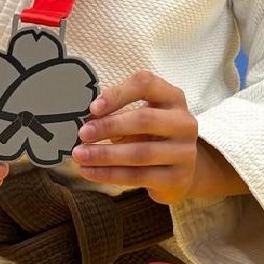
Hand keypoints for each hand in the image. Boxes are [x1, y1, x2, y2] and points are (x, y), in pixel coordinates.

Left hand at [72, 70, 197, 204]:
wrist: (182, 171)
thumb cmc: (153, 135)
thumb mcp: (141, 116)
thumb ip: (119, 112)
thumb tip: (87, 119)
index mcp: (172, 97)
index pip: (146, 84)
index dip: (118, 94)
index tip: (93, 107)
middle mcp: (183, 122)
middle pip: (144, 119)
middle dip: (109, 126)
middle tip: (82, 133)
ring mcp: (184, 152)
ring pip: (140, 153)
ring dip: (105, 155)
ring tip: (80, 155)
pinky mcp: (177, 178)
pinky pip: (138, 176)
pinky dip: (110, 174)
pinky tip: (90, 172)